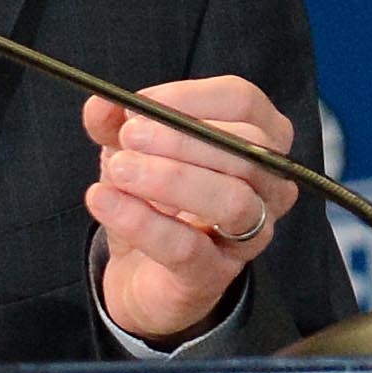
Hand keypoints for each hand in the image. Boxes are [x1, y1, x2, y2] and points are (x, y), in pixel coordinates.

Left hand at [83, 77, 299, 341]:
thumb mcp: (129, 150)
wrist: (139, 274)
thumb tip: (101, 104)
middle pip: (246, 148)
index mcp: (258, 140)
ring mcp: (252, 235)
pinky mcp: (216, 275)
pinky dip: (141, 221)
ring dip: (170, 178)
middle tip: (129, 136)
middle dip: (181, 138)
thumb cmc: (152, 199)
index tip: (139, 103)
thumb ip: (113, 123)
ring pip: (232, 200)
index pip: (245, 103)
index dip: (191, 98)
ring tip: (119, 169)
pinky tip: (103, 201)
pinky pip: (188, 247)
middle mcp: (270, 186)